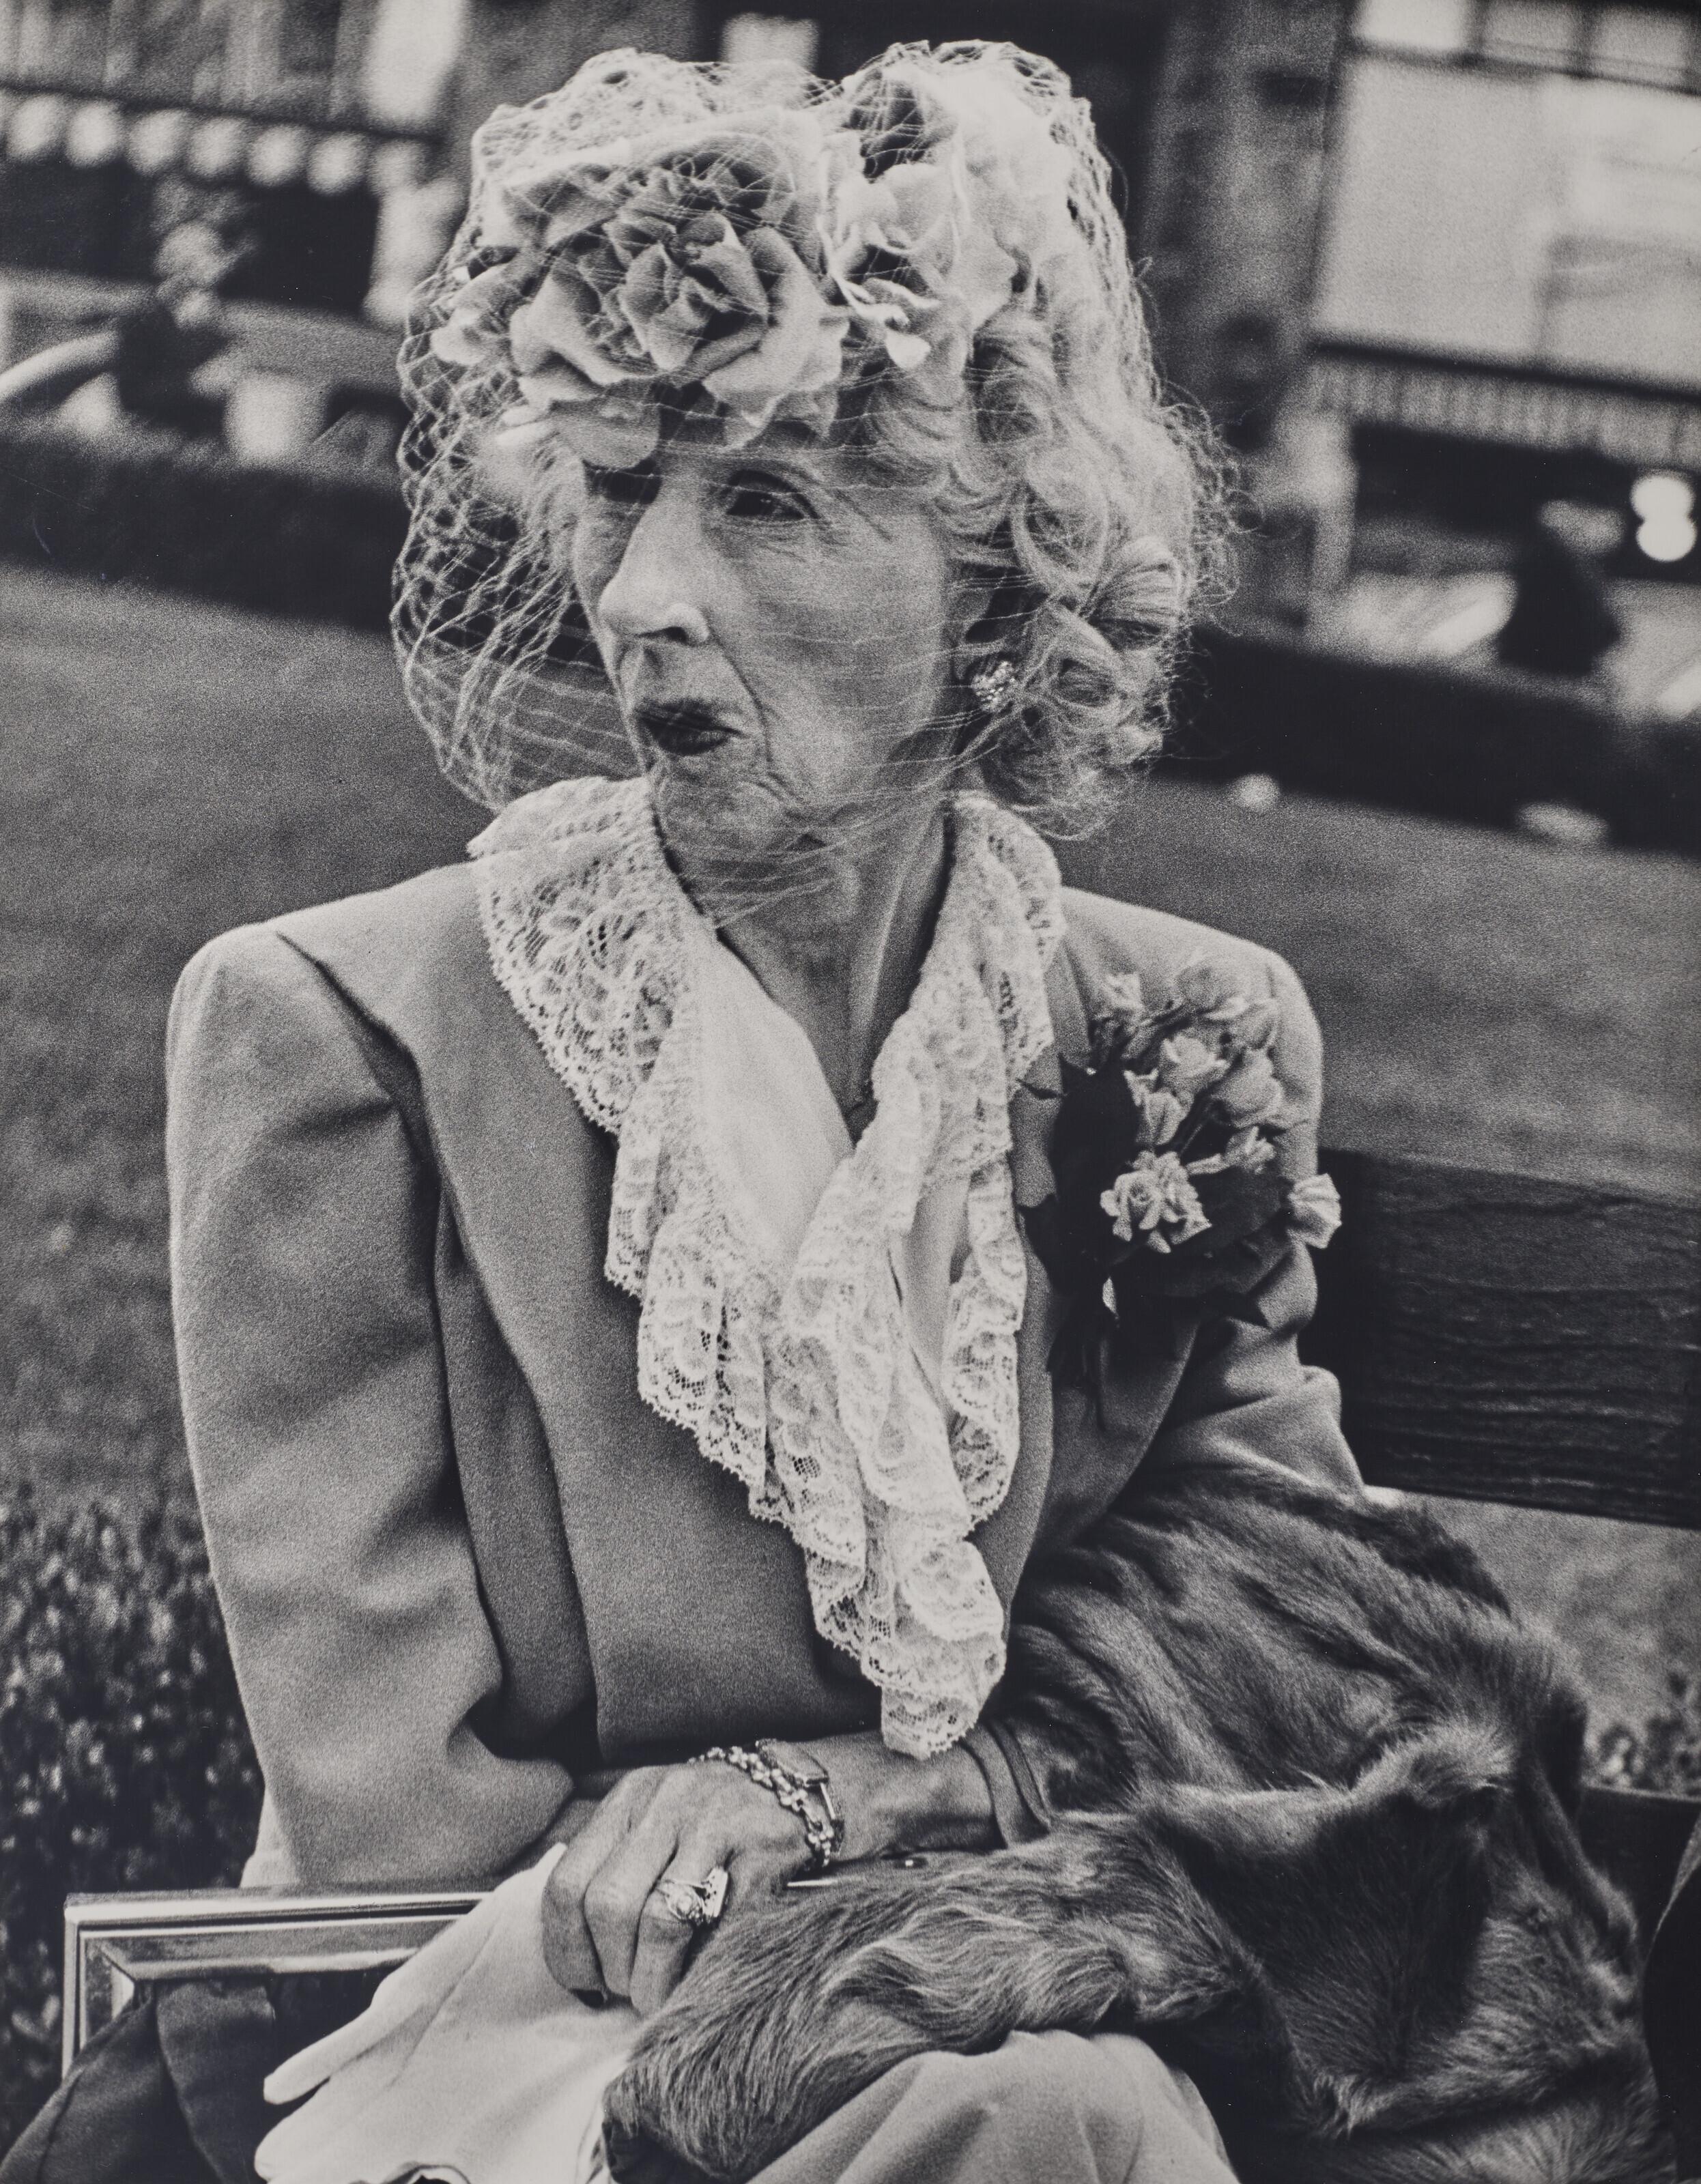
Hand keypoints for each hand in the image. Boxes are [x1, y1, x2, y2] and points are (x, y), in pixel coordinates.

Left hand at [540, 1760, 813, 2014]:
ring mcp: (716, 1823)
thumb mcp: (651, 1820)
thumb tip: (579, 1961)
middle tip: (628, 1989)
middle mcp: (666, 1804)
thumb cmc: (710, 1820)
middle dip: (613, 1967)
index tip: (585, 1981)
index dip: (566, 1948)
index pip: (566, 1885)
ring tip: (659, 1995)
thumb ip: (613, 1870)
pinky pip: (721, 1925)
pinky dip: (703, 1963)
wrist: (794, 1787)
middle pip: (609, 1905)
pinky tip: (699, 1974)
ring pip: (661, 1920)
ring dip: (654, 1978)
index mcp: (629, 1799)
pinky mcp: (761, 1851)